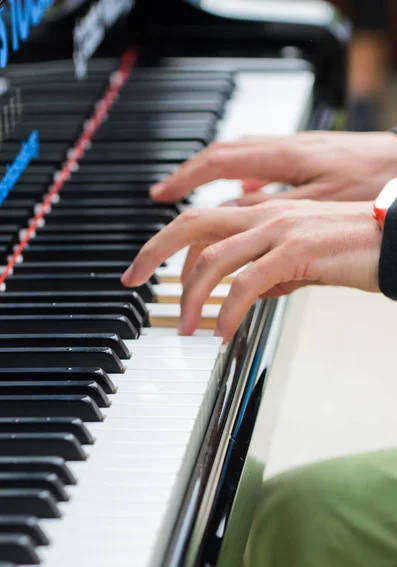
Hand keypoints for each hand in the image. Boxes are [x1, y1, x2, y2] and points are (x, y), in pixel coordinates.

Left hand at [122, 200, 381, 341]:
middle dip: (153, 252)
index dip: (168, 247)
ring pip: (214, 259)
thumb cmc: (349, 246)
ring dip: (192, 298)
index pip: (200, 224)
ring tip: (187, 328)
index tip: (149, 269)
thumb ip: (268, 269)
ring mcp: (278, 230)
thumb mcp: (299, 256)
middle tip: (132, 279)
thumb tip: (244, 294)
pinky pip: (247, 283)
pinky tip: (223, 331)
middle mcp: (263, 214)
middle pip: (191, 225)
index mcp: (261, 212)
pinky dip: (228, 310)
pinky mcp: (296, 251)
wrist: (391, 238)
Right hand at [149, 132, 396, 204]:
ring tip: (191, 200)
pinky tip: (240, 197)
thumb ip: (272, 218)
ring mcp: (292, 153)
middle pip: (219, 157)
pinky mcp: (303, 161)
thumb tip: (235, 231)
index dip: (184, 179)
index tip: (160, 197)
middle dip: (185, 177)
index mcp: (282, 159)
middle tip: (162, 198)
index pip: (218, 162)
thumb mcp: (319, 208)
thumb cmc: (371, 182)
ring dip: (210, 178)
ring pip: (238, 160)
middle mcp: (282, 150)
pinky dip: (240, 182)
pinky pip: (259, 168)